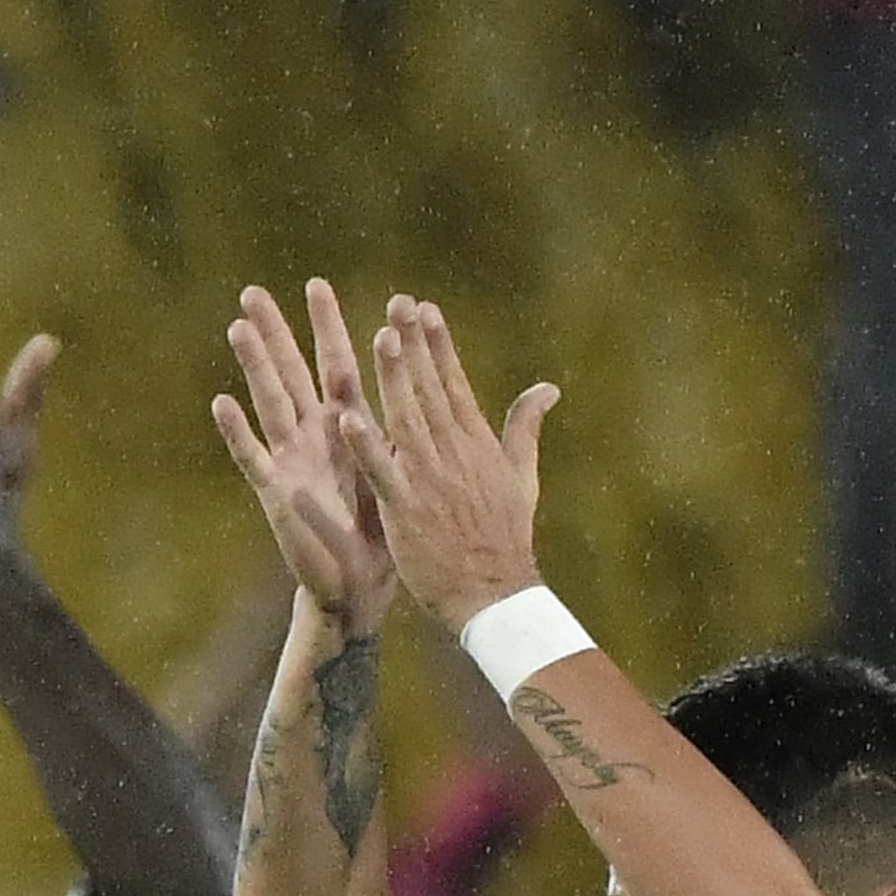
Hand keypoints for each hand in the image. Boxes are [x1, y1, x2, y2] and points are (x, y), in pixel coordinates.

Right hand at [210, 278, 395, 629]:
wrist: (362, 586)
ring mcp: (291, 462)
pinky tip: (221, 401)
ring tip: (238, 328)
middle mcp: (313, 438)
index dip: (327, 327)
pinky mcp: (278, 493)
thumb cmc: (383, 532)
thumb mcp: (403, 470)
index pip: (336, 364)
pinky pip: (254, 457)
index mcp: (346, 428)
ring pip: (270, 403)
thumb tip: (434, 384)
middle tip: (253, 291)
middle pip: (292, 372)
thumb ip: (411, 426)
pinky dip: (238, 431)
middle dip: (275, 332)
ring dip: (255, 366)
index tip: (318, 284)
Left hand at [338, 296, 556, 634]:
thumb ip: (525, 427)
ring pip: (407, 419)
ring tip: (381, 337)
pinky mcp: (407, 510)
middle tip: (397, 302)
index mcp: (475, 443)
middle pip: (429, 389)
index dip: (438, 344)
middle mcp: (453, 454)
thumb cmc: (506, 537)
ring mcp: (429, 481)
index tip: (423, 307)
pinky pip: (383, 473)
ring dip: (394, 378)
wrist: (495, 593)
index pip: (453, 383)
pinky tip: (347, 418)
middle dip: (414, 344)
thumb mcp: (522, 476)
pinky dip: (366, 447)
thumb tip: (547, 388)